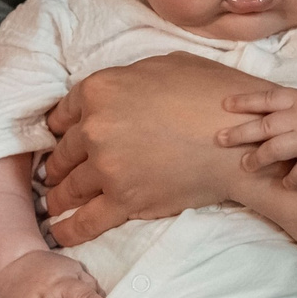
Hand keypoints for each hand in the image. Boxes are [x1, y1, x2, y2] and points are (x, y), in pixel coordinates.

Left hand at [41, 52, 254, 245]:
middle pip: (63, 153)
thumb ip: (127, 80)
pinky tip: (60, 233)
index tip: (60, 141)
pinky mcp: (124, 200)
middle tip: (56, 175)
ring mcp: (107, 167)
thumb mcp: (164, 64)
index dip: (60, 130)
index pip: (62, 115)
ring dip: (59, 197)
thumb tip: (117, 94)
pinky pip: (86, 221)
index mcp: (99, 90)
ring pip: (69, 188)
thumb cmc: (211, 93)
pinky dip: (70, 229)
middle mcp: (94, 128)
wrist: (241, 136)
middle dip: (59, 165)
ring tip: (55, 203)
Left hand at [217, 86, 296, 186]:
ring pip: (274, 150)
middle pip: (263, 126)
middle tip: (219, 139)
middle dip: (239, 134)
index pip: (266, 99)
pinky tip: (284, 185)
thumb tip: (271, 102)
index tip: (224, 105)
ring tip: (245, 165)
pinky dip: (289, 181)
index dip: (244, 101)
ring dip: (257, 159)